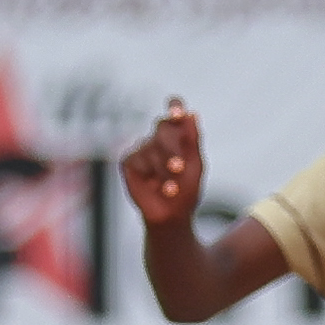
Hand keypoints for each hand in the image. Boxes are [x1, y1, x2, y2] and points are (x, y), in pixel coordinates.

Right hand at [121, 98, 205, 227]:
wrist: (172, 216)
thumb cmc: (186, 190)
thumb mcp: (196, 165)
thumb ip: (193, 140)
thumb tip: (191, 114)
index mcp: (176, 133)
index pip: (174, 109)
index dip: (175, 107)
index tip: (178, 114)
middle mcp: (157, 137)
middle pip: (162, 125)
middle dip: (172, 147)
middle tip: (179, 168)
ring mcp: (141, 148)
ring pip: (150, 145)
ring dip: (164, 167)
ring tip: (173, 188)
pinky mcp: (129, 162)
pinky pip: (138, 159)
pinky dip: (151, 174)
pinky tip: (160, 189)